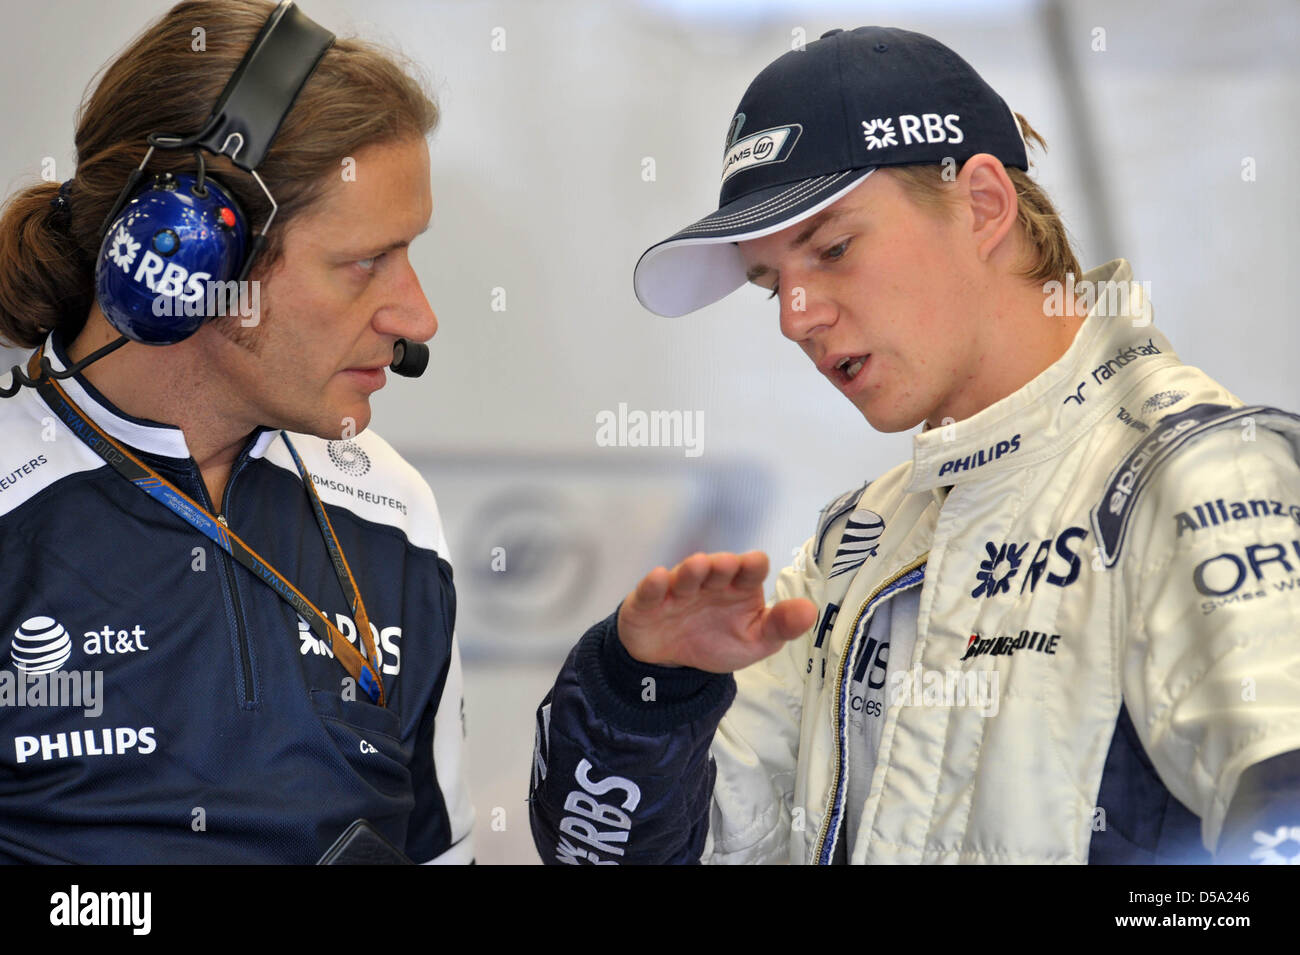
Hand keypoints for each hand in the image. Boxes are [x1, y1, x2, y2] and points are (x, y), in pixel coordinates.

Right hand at [617, 551, 817, 672]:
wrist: (671, 662)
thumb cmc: (717, 641)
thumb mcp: (754, 641)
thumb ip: (780, 627)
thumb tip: (810, 611)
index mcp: (738, 587)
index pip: (749, 570)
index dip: (752, 565)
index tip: (754, 564)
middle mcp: (709, 582)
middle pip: (716, 568)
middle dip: (720, 565)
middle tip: (725, 564)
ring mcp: (678, 589)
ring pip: (685, 575)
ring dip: (691, 570)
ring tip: (697, 566)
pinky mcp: (648, 601)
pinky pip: (650, 590)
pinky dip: (652, 584)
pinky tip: (658, 578)